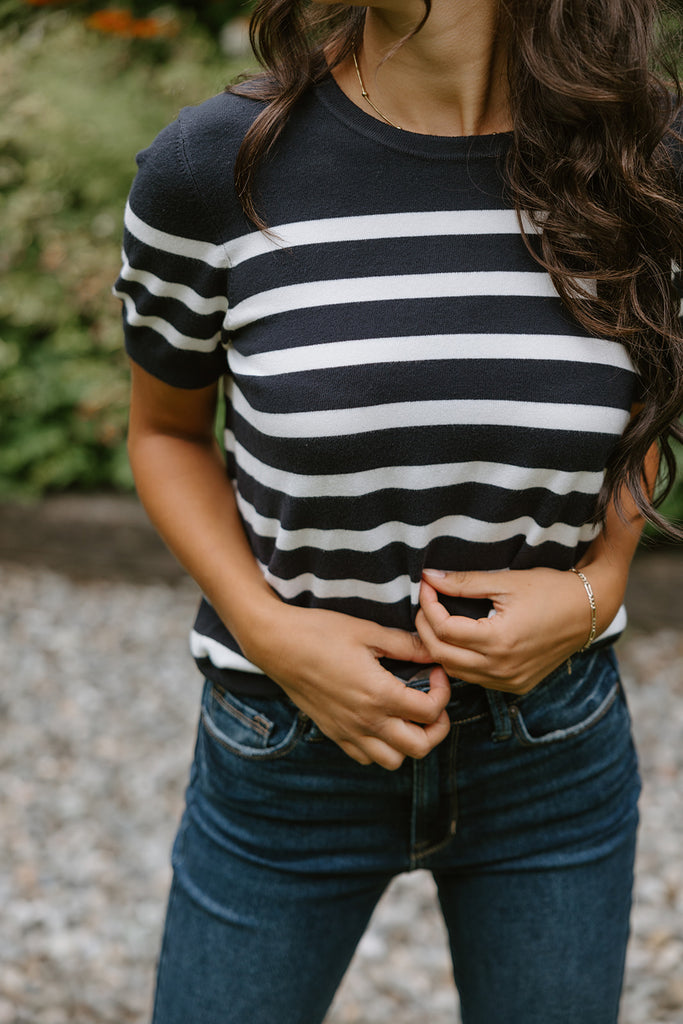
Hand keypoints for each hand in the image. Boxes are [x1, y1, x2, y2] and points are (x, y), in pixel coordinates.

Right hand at [242, 603, 451, 769]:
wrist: (277, 644)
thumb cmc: (320, 632)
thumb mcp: (367, 631)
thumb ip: (405, 644)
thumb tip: (433, 651)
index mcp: (379, 694)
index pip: (430, 712)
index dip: (443, 691)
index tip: (435, 672)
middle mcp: (366, 720)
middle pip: (420, 747)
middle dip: (437, 727)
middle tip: (432, 702)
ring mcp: (348, 731)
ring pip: (394, 760)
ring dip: (409, 742)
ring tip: (408, 716)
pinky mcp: (333, 733)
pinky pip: (365, 757)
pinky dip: (381, 747)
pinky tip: (381, 720)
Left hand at [415, 567, 601, 694]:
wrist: (588, 611)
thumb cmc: (550, 590)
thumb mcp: (506, 581)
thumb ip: (465, 582)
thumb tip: (429, 577)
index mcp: (499, 640)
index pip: (444, 629)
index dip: (428, 606)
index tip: (427, 586)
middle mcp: (502, 668)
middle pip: (442, 655)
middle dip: (425, 628)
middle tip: (425, 604)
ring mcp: (509, 681)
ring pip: (455, 671)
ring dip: (440, 647)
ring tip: (437, 620)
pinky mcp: (516, 686)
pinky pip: (475, 678)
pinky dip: (460, 661)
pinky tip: (460, 640)